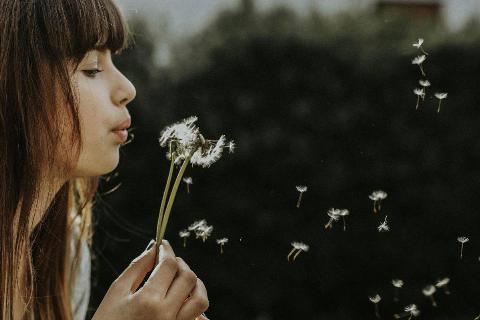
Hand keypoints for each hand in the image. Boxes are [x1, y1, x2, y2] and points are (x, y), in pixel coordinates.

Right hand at [92, 239, 208, 319]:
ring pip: (200, 299)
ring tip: (180, 280)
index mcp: (148, 300)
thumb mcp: (116, 292)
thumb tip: (154, 248)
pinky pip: (197, 318)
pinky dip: (194, 306)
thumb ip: (137, 267)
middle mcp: (166, 314)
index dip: (167, 251)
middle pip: (189, 278)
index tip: (163, 246)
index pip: (169, 265)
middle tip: (170, 261)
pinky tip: (182, 299)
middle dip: (181, 264)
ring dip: (195, 285)